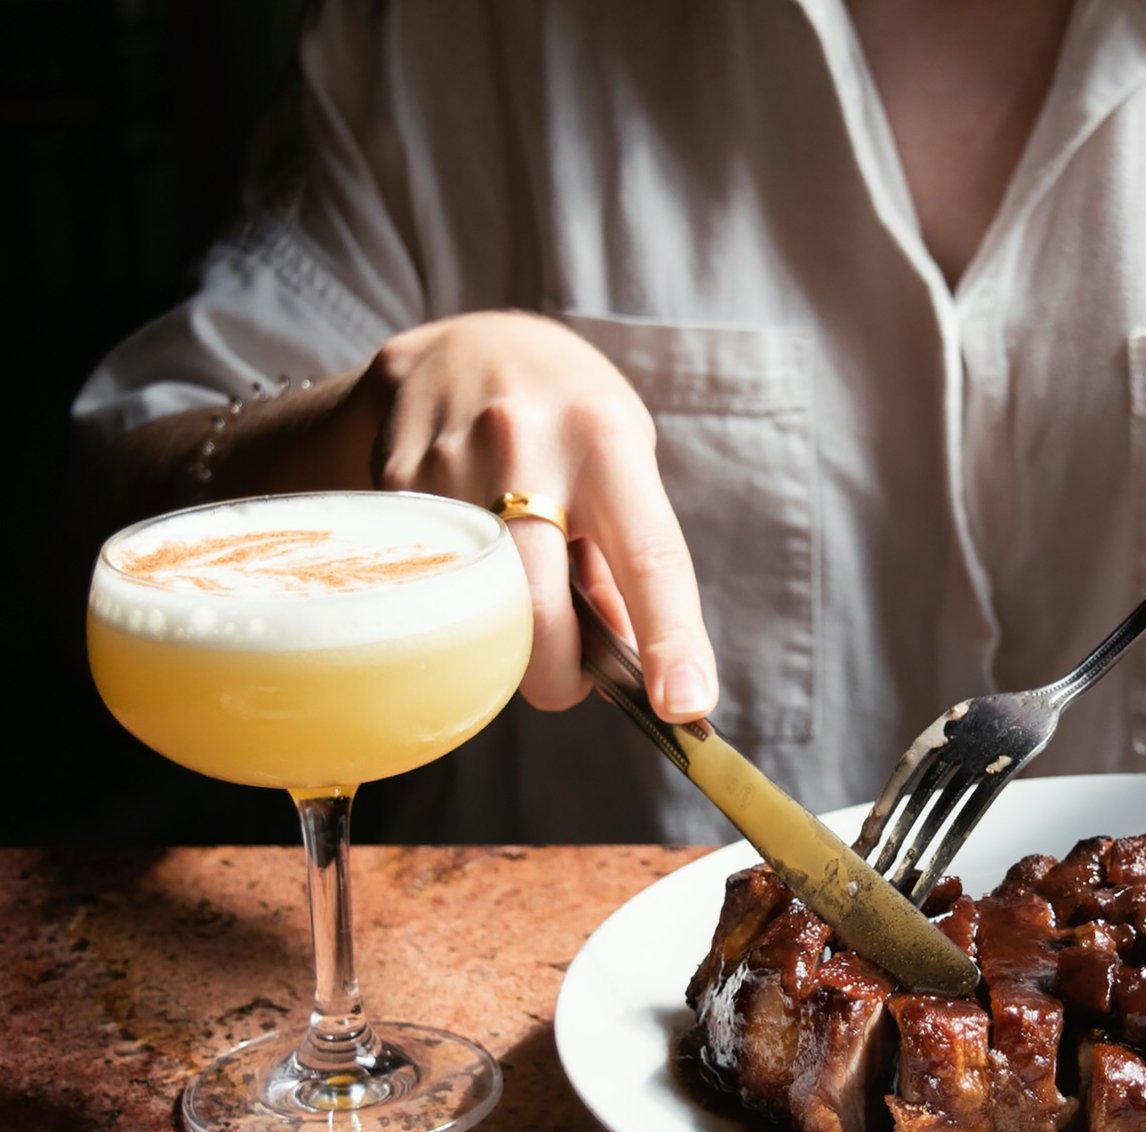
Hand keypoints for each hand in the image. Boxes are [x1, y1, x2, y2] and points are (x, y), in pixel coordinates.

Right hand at [349, 310, 716, 719]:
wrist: (461, 347)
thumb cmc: (567, 417)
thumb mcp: (622, 462)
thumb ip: (625, 555)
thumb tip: (626, 656)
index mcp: (606, 444)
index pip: (649, 558)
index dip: (671, 639)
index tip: (684, 705)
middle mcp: (527, 448)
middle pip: (537, 609)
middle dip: (557, 676)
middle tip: (569, 681)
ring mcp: (450, 465)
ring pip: (476, 611)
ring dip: (504, 638)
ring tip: (520, 596)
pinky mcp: (394, 486)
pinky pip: (432, 586)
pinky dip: (461, 601)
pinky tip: (473, 559)